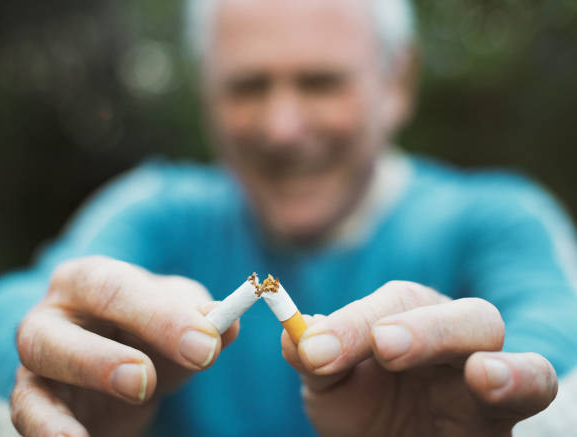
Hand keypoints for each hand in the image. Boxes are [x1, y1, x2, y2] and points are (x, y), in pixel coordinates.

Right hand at [11, 256, 237, 436]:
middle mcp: (55, 311)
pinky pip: (28, 411)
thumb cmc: (149, 332)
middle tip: (146, 381)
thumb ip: (203, 320)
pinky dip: (47, 428)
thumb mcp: (180, 322)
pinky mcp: (29, 396)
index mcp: (93, 279)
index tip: (206, 345)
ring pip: (41, 363)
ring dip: (75, 387)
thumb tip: (227, 323)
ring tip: (116, 410)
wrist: (119, 364)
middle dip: (103, 357)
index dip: (161, 317)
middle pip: (63, 327)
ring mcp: (37, 355)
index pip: (120, 288)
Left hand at [281, 281, 557, 436]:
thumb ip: (315, 359)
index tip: (313, 350)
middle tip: (383, 345)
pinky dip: (519, 377)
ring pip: (491, 335)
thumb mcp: (333, 387)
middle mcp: (447, 334)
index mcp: (403, 318)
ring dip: (478, 347)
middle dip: (421, 327)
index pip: (388, 306)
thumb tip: (296, 338)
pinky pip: (533, 382)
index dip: (350, 324)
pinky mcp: (504, 408)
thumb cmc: (366, 410)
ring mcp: (481, 368)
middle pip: (453, 311)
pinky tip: (489, 380)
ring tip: (474, 373)